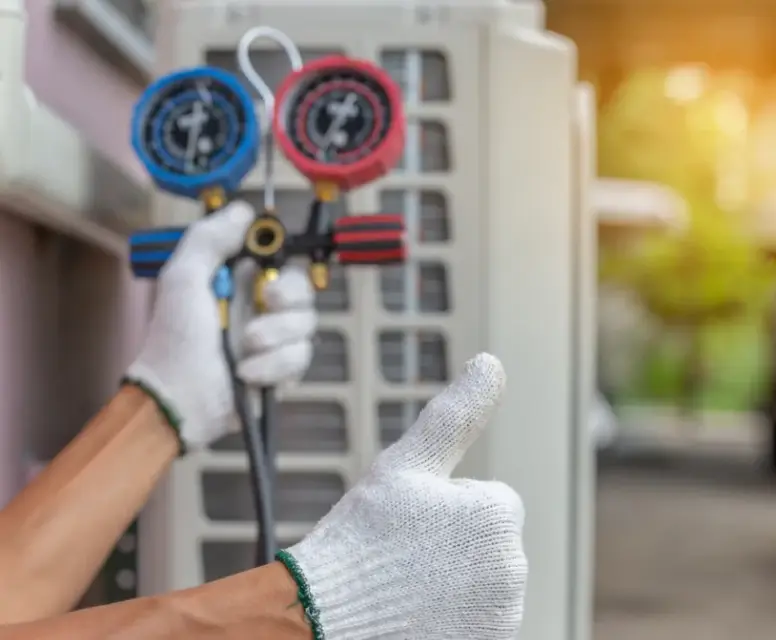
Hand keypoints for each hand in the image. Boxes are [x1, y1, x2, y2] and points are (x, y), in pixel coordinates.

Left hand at [125, 202, 316, 448]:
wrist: (178, 397)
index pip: (281, 260)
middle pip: (304, 289)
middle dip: (289, 296)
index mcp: (241, 283)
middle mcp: (263, 308)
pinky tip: (247, 373)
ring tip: (245, 347)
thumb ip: (208, 239)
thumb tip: (243, 210)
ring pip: (306, 324)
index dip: (284, 259)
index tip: (271, 264)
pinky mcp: (283, 371)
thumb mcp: (183, 278)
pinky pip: (300, 358)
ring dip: (276, 335)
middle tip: (267, 303)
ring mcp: (276, 341)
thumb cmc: (175, 337)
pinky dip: (274, 365)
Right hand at [270, 353, 526, 639]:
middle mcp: (514, 568)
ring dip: (454, 580)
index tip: (412, 524)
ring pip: (482, 580)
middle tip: (406, 554)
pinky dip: (456, 617)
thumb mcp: (407, 463)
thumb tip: (490, 362)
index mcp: (499, 514)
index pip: (487, 499)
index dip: (446, 505)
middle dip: (454, 543)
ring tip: (408, 584)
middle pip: (487, 541)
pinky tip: (418, 615)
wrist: (325, 619)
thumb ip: (457, 413)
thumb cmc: (362, 536)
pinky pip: (479, 619)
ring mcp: (504, 617)